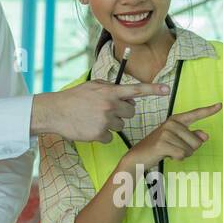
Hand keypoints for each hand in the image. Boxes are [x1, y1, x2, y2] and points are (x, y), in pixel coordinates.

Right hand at [38, 80, 171, 144]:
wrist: (54, 112)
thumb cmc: (73, 98)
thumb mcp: (91, 86)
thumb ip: (109, 87)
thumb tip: (124, 93)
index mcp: (110, 92)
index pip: (136, 90)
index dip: (153, 90)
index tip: (167, 90)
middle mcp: (110, 105)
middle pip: (130, 113)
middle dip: (122, 112)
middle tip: (106, 111)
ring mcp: (105, 120)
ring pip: (120, 126)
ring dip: (111, 124)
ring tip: (93, 119)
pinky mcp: (99, 134)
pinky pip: (110, 137)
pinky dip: (101, 135)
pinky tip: (89, 128)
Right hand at [121, 103, 221, 171]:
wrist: (137, 156)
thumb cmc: (159, 148)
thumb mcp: (177, 141)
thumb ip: (191, 137)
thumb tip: (205, 135)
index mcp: (176, 120)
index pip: (195, 114)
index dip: (209, 110)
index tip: (220, 105)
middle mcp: (172, 123)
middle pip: (197, 142)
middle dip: (189, 150)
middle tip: (174, 149)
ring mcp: (166, 132)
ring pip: (190, 150)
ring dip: (182, 155)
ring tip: (169, 151)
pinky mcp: (162, 143)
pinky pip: (182, 154)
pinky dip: (177, 158)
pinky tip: (167, 155)